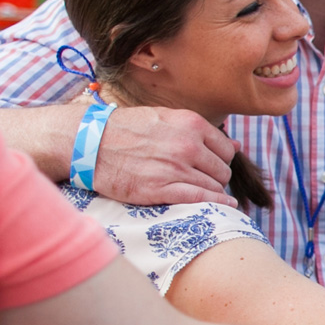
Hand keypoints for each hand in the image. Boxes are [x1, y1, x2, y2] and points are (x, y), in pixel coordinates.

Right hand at [95, 106, 237, 206]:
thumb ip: (199, 132)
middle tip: (205, 181)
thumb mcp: (165, 119)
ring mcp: (175, 168)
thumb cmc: (125, 129)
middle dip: (217, 177)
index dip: (222, 160)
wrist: (89, 143)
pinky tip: (224, 205)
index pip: (226, 149)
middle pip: (222, 169)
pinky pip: (201, 199)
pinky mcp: (161, 189)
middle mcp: (187, 145)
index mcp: (190, 124)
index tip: (213, 166)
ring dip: (213, 191)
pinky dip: (216, 203)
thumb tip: (236, 144)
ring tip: (207, 194)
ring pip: (214, 185)